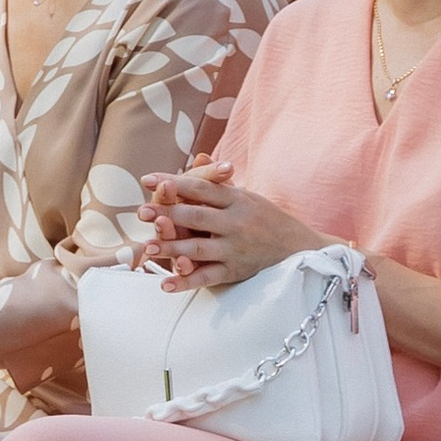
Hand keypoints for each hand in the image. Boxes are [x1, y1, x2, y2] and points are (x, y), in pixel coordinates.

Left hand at [138, 161, 323, 287]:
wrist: (298, 247)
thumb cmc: (264, 218)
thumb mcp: (245, 195)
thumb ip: (218, 181)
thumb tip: (199, 156)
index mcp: (236, 199)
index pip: (201, 187)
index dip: (173, 182)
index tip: (147, 179)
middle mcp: (235, 222)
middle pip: (196, 215)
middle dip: (167, 212)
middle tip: (142, 211)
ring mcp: (235, 248)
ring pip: (198, 248)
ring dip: (171, 247)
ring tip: (148, 248)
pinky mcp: (235, 271)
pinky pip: (207, 277)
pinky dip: (185, 281)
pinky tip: (164, 284)